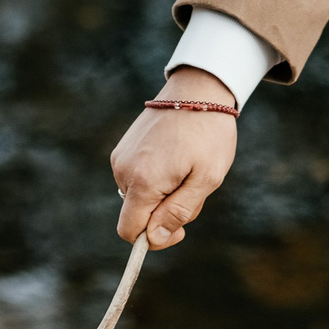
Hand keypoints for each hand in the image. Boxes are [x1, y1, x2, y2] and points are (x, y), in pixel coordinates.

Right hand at [110, 66, 238, 249]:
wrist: (197, 89)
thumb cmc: (208, 133)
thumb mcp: (206, 178)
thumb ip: (178, 211)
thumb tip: (153, 238)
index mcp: (143, 181)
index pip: (130, 232)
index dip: (154, 239)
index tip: (180, 227)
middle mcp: (123, 170)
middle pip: (137, 216)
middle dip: (163, 213)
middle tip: (192, 187)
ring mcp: (120, 158)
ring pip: (138, 198)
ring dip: (162, 195)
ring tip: (185, 170)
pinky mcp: (123, 149)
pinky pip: (136, 180)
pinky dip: (155, 179)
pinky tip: (175, 160)